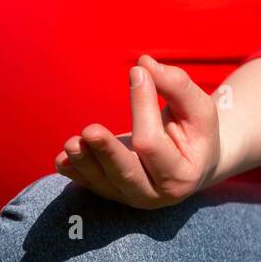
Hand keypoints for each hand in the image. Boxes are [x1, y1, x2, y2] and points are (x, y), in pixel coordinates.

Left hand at [54, 55, 223, 209]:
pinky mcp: (111, 192)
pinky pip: (88, 185)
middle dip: (107, 152)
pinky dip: (74, 172)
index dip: (142, 106)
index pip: (152, 143)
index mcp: (181, 175)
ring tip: (71, 143)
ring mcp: (129, 197)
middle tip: (90, 131)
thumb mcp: (197, 108)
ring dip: (84, 162)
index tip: (137, 72)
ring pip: (102, 182)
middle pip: (125, 173)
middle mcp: (154, 194)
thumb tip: (144, 64)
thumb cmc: (195, 130)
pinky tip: (62, 160)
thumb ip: (176, 86)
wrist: (192, 162)